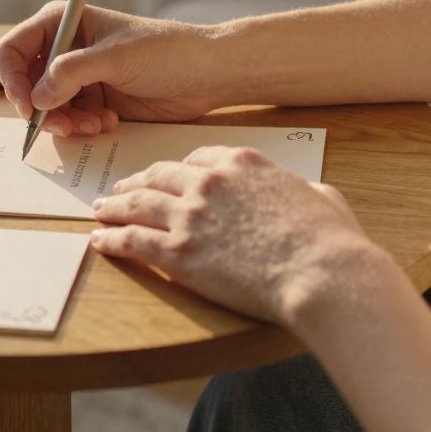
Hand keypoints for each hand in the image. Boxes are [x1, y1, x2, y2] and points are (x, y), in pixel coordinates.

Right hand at [0, 1, 224, 136]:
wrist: (206, 74)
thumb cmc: (168, 50)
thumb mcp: (116, 57)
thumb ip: (71, 73)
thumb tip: (36, 97)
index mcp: (64, 22)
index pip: (13, 49)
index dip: (12, 79)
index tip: (29, 106)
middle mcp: (65, 48)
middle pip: (25, 83)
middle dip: (41, 108)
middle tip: (65, 125)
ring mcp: (78, 76)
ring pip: (46, 107)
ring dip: (65, 121)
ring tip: (94, 124)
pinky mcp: (93, 99)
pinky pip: (69, 119)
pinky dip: (81, 126)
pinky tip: (107, 123)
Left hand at [90, 145, 383, 326]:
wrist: (321, 272)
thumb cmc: (331, 240)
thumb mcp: (323, 196)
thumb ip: (305, 190)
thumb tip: (310, 194)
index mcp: (243, 162)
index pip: (196, 159)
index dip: (175, 170)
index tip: (165, 177)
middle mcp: (210, 182)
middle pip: (159, 176)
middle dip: (136, 182)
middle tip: (120, 189)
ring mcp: (190, 215)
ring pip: (137, 204)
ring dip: (114, 206)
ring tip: (101, 211)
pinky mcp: (178, 252)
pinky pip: (133, 241)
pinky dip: (111, 239)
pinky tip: (99, 241)